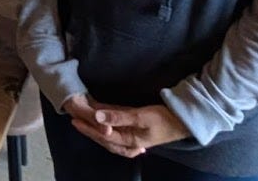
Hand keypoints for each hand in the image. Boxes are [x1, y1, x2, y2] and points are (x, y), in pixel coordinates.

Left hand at [71, 98, 188, 158]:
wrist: (183, 120)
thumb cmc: (164, 119)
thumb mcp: (140, 117)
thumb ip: (118, 116)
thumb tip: (97, 117)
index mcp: (130, 141)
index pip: (103, 137)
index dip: (89, 129)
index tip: (75, 121)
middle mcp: (129, 140)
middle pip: (104, 137)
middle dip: (89, 130)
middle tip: (74, 120)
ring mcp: (132, 134)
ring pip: (109, 132)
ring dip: (96, 127)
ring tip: (81, 118)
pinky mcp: (135, 126)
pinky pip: (116, 125)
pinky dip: (106, 121)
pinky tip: (97, 114)